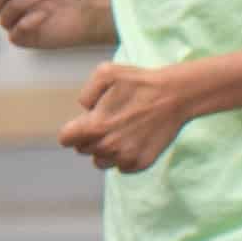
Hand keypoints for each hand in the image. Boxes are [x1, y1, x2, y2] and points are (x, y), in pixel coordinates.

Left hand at [57, 58, 199, 175]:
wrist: (175, 96)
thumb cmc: (140, 82)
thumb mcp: (105, 73)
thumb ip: (86, 93)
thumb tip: (84, 110)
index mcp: (95, 126)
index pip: (66, 139)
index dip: (71, 130)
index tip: (82, 124)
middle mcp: (108, 146)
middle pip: (83, 150)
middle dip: (89, 138)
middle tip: (107, 123)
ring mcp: (125, 157)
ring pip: (100, 162)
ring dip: (105, 150)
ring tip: (120, 132)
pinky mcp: (141, 163)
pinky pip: (121, 167)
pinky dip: (124, 157)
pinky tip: (134, 140)